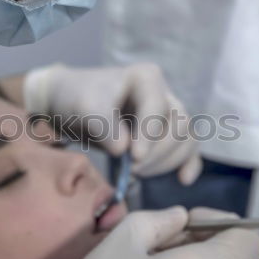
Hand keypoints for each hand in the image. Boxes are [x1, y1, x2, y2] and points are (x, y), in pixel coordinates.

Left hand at [23, 62, 201, 184]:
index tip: (134, 157)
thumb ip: (103, 125)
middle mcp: (163, 93)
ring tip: (138, 173)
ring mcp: (167, 115)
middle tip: (131, 169)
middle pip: (179, 126)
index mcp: (146, 78)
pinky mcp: (166, 134)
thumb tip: (122, 149)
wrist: (70, 106)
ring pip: (186, 139)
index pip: (158, 108)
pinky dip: (188, 164)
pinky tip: (182, 180)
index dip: (150, 135)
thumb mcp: (84, 107)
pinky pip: (188, 148)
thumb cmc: (77, 99)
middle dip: (158, 152)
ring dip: (167, 162)